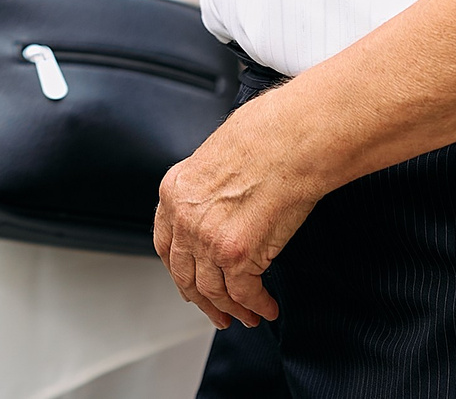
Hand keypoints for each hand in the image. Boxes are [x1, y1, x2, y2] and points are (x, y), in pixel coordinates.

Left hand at [152, 89, 317, 329]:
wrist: (290, 141)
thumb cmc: (265, 138)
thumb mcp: (214, 158)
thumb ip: (206, 191)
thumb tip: (218, 211)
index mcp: (174, 191)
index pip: (165, 244)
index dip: (179, 270)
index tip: (190, 284)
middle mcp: (185, 219)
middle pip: (185, 275)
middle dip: (203, 300)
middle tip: (217, 312)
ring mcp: (208, 240)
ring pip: (214, 291)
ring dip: (232, 310)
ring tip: (248, 316)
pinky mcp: (238, 256)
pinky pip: (244, 293)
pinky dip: (257, 306)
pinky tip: (266, 308)